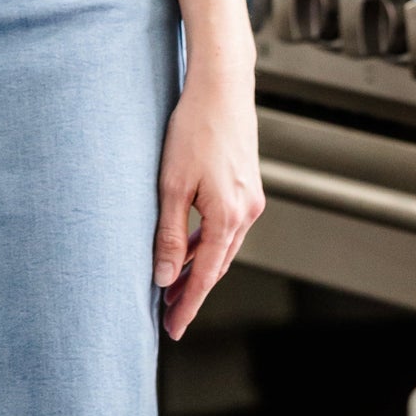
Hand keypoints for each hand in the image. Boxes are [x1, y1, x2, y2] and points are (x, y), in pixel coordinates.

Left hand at [152, 71, 263, 340]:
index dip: (188, 304)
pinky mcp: (246, 183)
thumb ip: (170, 234)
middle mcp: (247, 212)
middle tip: (170, 317)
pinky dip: (208, 241)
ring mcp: (250, 197)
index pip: (205, 275)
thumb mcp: (172, 185)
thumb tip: (165, 278)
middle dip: (193, 291)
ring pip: (223, 246)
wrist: (222, 85)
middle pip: (218, 265)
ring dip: (200, 267)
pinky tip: (190, 244)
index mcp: (229, 217)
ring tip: (174, 285)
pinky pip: (226, 225)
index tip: (173, 329)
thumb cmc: (193, 129)